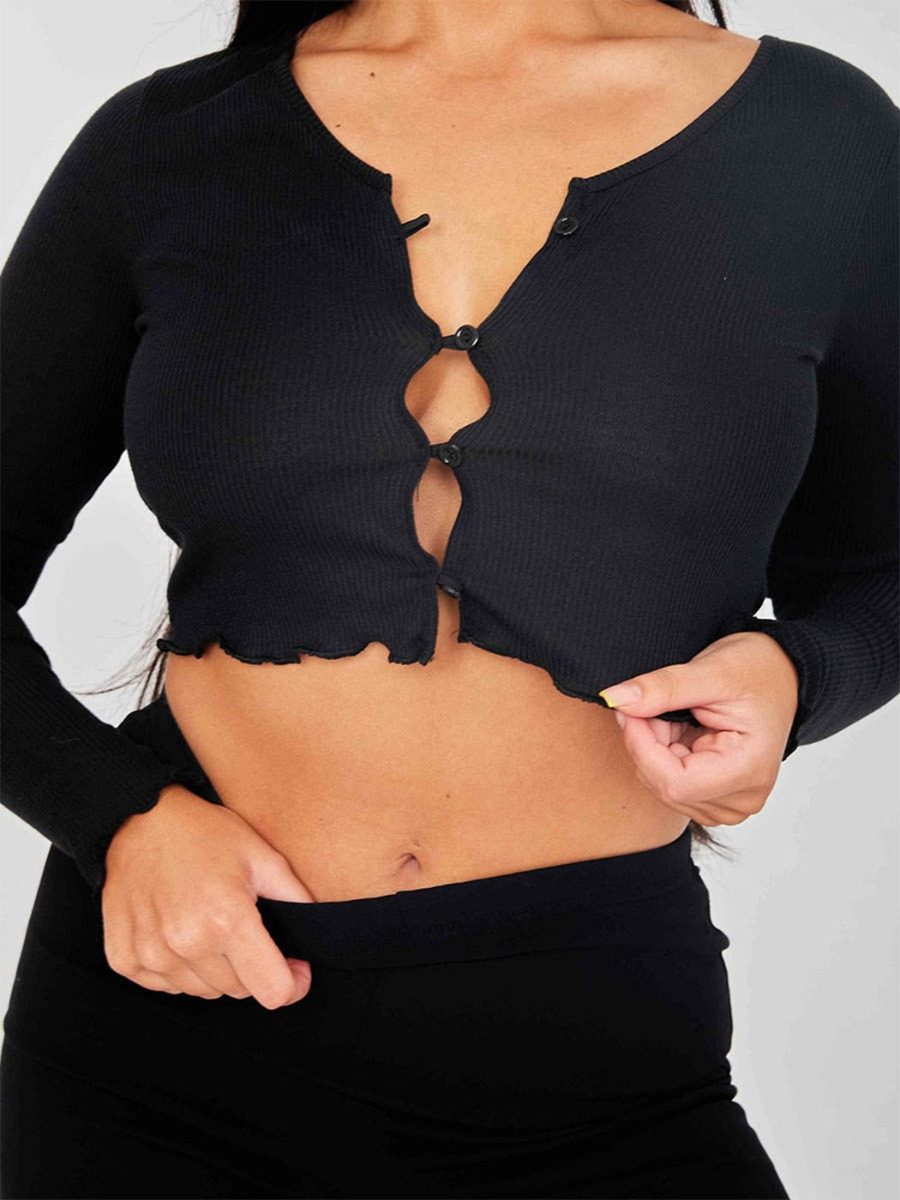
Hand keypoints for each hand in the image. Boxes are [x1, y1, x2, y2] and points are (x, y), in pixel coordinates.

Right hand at [102, 784, 313, 1007]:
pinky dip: (179, 969)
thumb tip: (315, 937)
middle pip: (239, 992)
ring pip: (204, 992)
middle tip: (245, 931)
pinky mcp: (124, 959)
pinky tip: (178, 931)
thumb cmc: (205, 834)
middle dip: (252, 969)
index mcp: (227, 919)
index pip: (272, 992)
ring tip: (209, 925)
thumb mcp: (263, 856)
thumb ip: (296, 900)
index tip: (294, 968)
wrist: (139, 819)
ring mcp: (151, 954)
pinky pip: (166, 986)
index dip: (292, 984)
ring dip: (215, 970)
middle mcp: (187, 943)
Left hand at [598, 631, 798, 826]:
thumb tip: (616, 699)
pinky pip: (669, 784)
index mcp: (748, 770)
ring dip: (655, 749)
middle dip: (647, 743)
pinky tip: (683, 732)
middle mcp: (742, 798)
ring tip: (679, 715)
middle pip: (664, 785)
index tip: (630, 709)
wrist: (782, 675)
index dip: (641, 746)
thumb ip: (662, 688)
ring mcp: (730, 803)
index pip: (673, 782)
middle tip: (656, 703)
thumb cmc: (758, 670)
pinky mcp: (716, 798)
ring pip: (661, 786)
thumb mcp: (712, 670)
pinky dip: (663, 756)